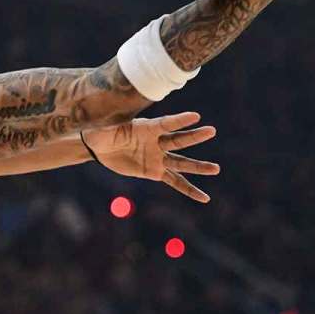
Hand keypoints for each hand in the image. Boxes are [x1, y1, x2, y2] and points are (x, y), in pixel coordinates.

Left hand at [83, 112, 219, 202]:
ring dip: (198, 167)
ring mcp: (157, 157)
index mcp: (146, 127)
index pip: (165, 123)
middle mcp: (156, 141)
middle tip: (211, 131)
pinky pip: (175, 181)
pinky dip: (189, 190)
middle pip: (177, 140)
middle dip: (194, 136)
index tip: (196, 116)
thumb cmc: (101, 132)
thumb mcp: (103, 128)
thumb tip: (98, 121)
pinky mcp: (155, 172)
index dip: (179, 120)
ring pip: (181, 163)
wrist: (100, 146)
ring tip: (216, 169)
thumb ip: (107, 127)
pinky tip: (204, 198)